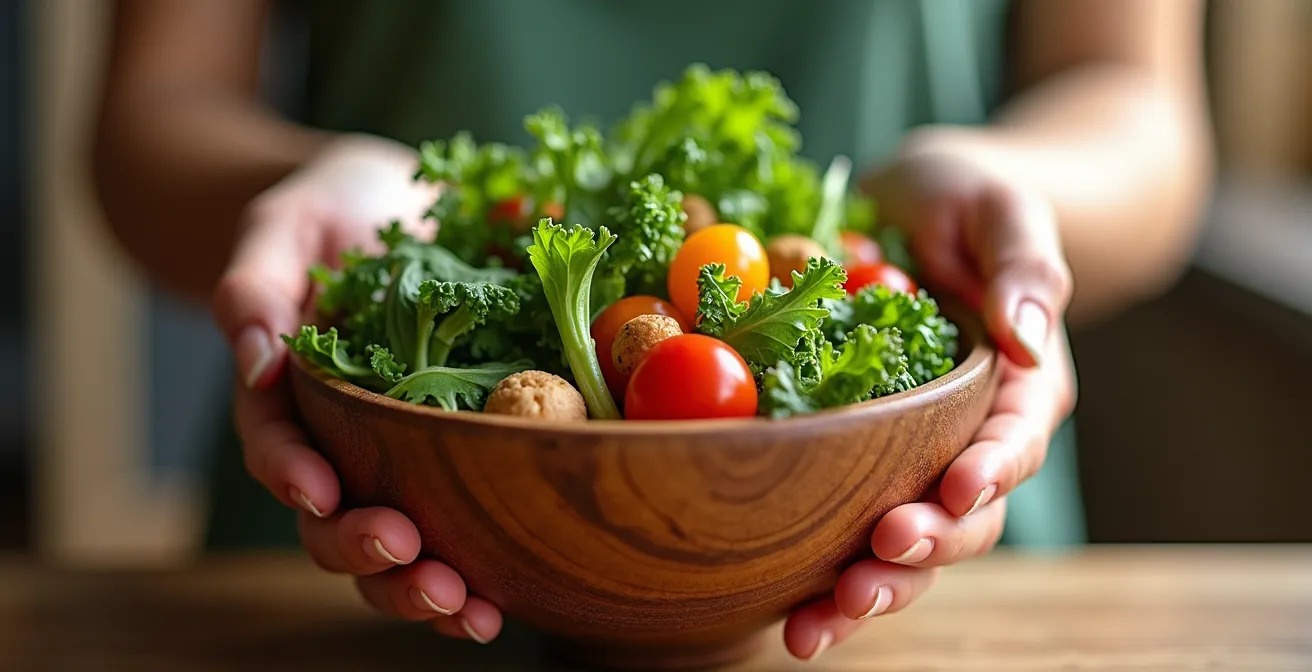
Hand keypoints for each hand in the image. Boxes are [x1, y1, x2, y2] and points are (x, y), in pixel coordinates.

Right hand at [211, 134, 503, 642]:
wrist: (396, 208)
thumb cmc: (332, 210)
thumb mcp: (286, 225)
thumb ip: (256, 284)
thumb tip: (256, 358)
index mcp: (290, 393)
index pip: (278, 446)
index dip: (294, 476)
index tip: (320, 493)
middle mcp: (339, 440)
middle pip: (333, 519)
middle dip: (366, 552)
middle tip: (413, 562)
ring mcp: (395, 456)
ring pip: (394, 544)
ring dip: (423, 587)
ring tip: (466, 611)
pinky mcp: (453, 455)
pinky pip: (460, 522)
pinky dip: (479, 566)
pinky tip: (507, 597)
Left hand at [782, 135, 1077, 659]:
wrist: (917, 206)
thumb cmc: (970, 197)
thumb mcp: (1003, 208)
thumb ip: (1026, 266)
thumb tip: (1028, 336)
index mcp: (1020, 386)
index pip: (1014, 440)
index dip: (989, 471)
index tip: (956, 490)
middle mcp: (972, 436)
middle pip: (962, 515)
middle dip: (919, 553)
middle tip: (867, 578)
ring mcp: (914, 455)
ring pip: (904, 542)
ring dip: (864, 589)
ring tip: (813, 628)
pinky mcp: (859, 459)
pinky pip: (841, 520)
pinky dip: (814, 569)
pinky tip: (776, 609)